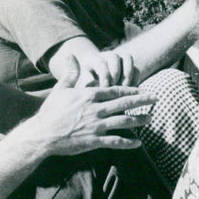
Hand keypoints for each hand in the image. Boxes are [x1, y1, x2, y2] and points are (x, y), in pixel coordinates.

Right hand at [30, 55, 155, 155]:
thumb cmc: (51, 111)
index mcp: (90, 95)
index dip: (131, 91)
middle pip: (124, 104)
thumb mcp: (61, 88)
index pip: (115, 91)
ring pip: (123, 121)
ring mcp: (96, 125)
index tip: (142, 90)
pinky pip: (115, 141)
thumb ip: (71, 72)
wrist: (43, 134)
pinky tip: (137, 143)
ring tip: (150, 119)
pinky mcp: (94, 141)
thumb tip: (72, 55)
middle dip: (142, 101)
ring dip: (139, 121)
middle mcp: (96, 109)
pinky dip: (128, 142)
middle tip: (155, 99)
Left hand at [75, 50, 138, 87]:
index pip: (100, 61)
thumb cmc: (84, 91)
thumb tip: (95, 89)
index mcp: (91, 59)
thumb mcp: (82, 88)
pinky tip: (130, 91)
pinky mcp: (128, 68)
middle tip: (114, 85)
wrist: (90, 91)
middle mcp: (105, 56)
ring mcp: (118, 60)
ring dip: (128, 73)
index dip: (104, 74)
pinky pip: (136, 68)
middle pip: (114, 56)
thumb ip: (88, 87)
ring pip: (127, 58)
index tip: (104, 87)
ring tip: (125, 87)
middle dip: (116, 72)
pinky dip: (135, 79)